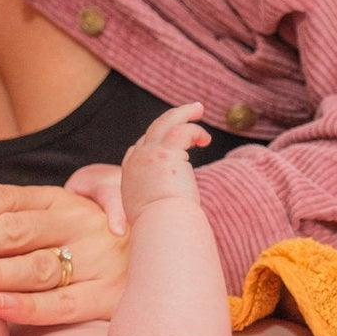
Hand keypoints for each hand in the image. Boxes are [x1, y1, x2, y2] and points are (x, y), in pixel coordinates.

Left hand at [0, 179, 129, 324]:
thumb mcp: (45, 217)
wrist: (163, 259)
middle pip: (18, 230)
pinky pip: (63, 306)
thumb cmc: (76, 243)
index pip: (7, 198)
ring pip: (37, 267)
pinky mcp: (107, 299)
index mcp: (57, 200)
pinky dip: (29, 307)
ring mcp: (95, 261)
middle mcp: (77, 225)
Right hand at [120, 102, 210, 220]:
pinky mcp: (166, 152)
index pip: (139, 149)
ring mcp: (150, 154)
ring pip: (166, 122)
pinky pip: (182, 131)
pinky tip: (204, 140)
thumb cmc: (160, 226)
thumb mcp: (147, 211)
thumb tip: (170, 207)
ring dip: (184, 114)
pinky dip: (195, 131)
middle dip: (172, 117)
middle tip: (192, 110)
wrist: (160, 226)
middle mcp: (137, 160)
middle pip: (153, 130)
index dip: (154, 141)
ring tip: (198, 109)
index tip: (169, 141)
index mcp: (131, 174)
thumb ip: (153, 201)